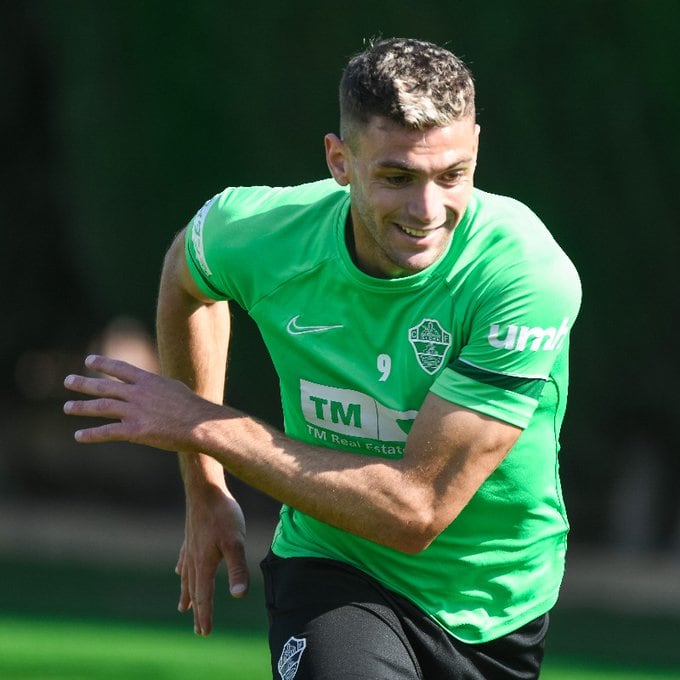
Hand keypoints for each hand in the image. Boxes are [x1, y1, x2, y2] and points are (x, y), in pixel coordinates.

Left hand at [63, 355, 220, 450]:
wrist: (201, 424)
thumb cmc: (193, 407)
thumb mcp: (174, 389)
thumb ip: (158, 387)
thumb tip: (151, 386)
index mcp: (148, 381)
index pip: (120, 369)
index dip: (103, 365)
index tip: (89, 361)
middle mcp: (138, 393)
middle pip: (105, 387)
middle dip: (84, 384)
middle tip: (68, 381)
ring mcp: (136, 411)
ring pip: (102, 407)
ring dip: (82, 407)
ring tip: (67, 407)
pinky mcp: (136, 430)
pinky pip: (108, 431)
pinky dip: (91, 434)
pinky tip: (79, 435)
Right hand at [177, 485, 248, 635]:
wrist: (205, 489)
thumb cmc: (222, 515)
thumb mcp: (235, 542)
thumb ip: (238, 569)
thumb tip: (239, 596)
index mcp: (204, 564)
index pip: (204, 596)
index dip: (206, 615)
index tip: (205, 633)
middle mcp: (193, 558)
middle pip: (194, 590)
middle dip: (197, 610)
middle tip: (198, 629)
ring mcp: (190, 545)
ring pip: (187, 576)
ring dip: (187, 593)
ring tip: (184, 607)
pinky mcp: (191, 534)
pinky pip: (184, 558)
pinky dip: (183, 569)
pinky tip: (179, 570)